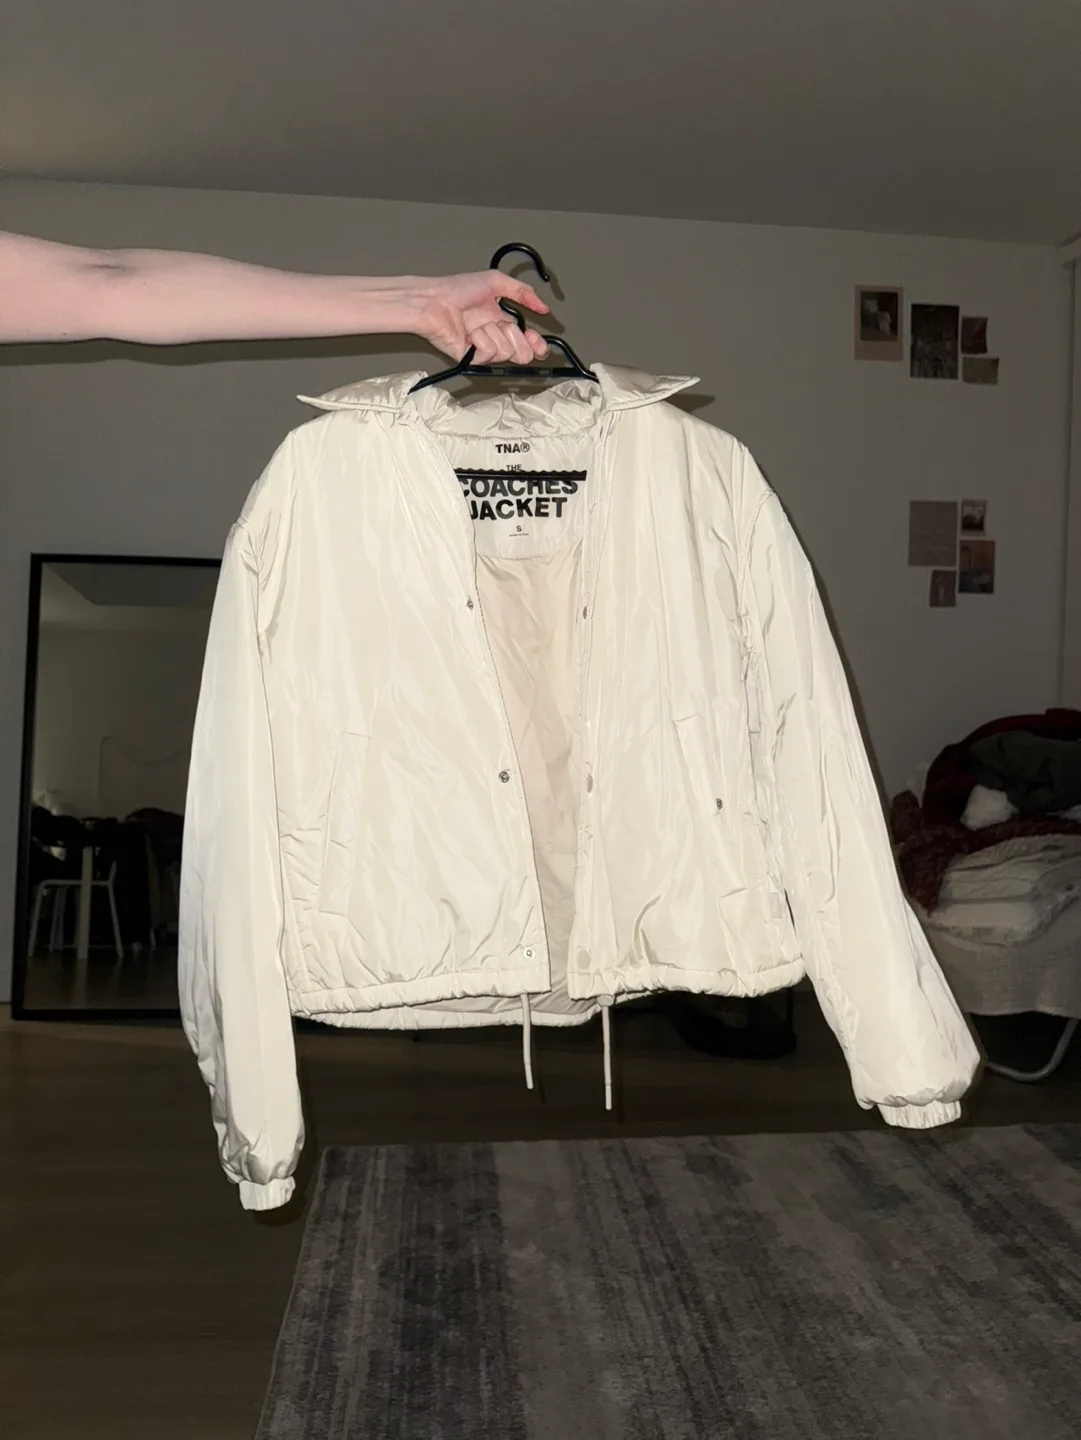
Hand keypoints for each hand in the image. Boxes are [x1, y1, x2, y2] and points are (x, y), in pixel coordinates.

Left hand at [416, 271, 549, 364]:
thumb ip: (523, 292)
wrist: (434, 299)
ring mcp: (482, 350)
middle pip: (522, 354)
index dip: (536, 346)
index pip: (527, 342)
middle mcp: (494, 338)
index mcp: (502, 322)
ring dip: (495, 332)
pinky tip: (470, 331)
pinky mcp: (471, 359)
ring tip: (479, 323)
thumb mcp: (496, 282)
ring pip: (506, 352)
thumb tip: (543, 306)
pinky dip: (482, 338)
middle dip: (521, 342)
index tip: (539, 343)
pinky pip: (489, 353)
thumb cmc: (457, 289)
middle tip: (508, 329)